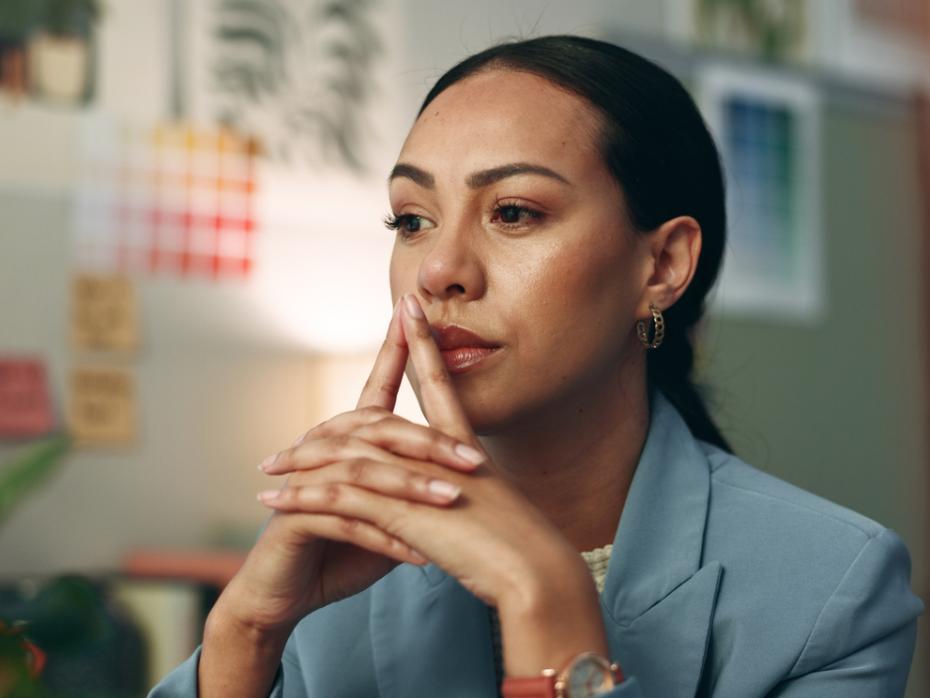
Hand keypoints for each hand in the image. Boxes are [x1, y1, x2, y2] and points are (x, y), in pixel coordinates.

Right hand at [216, 299, 482, 635]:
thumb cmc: (339, 552)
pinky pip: (343, 519)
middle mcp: (324, 451)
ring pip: (363, 472)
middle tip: (475, 461)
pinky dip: (384, 536)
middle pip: (378, 429)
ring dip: (410, 489)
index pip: (376, 387)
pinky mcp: (291, 515)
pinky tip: (418, 555)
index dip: (394, 349)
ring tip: (451, 503)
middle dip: (428, 444)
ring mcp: (304, 480)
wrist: (284, 595)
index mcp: (349, 443)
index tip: (412, 312)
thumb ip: (414, 492)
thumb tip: (461, 479)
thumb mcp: (388, 518)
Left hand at [260, 295, 588, 610]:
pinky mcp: (399, 508)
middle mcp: (437, 454)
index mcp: (465, 449)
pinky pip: (338, 496)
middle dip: (327, 425)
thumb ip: (480, 495)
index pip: (440, 385)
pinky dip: (302, 497)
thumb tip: (470, 493)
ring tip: (268, 468)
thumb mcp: (500, 510)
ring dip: (303, 462)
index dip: (423, 345)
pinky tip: (272, 501)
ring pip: (346, 457)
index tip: (410, 308)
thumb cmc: (527, 549)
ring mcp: (415, 478)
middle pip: (376, 418)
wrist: (537, 570)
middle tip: (298, 427)